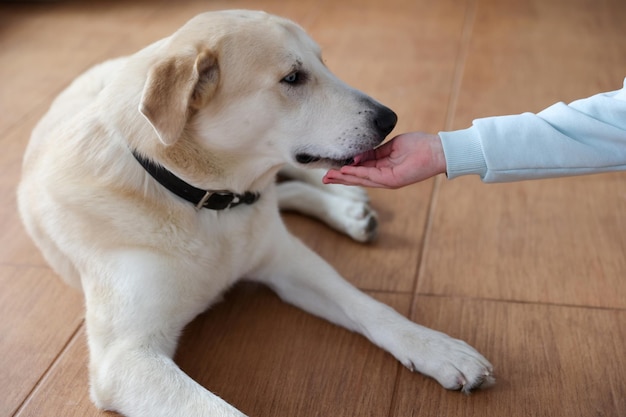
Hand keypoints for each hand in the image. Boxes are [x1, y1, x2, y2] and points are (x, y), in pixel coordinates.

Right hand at [323, 132, 445, 188]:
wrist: (437, 150)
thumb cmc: (419, 145)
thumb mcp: (392, 146)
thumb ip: (376, 151)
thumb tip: (359, 154)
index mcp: (383, 169)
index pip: (361, 171)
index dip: (346, 170)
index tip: (331, 169)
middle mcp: (384, 177)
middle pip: (358, 178)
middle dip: (340, 178)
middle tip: (324, 178)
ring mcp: (388, 180)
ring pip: (362, 179)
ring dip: (345, 178)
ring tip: (330, 177)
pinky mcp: (393, 179)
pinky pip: (371, 176)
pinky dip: (357, 173)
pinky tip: (346, 171)